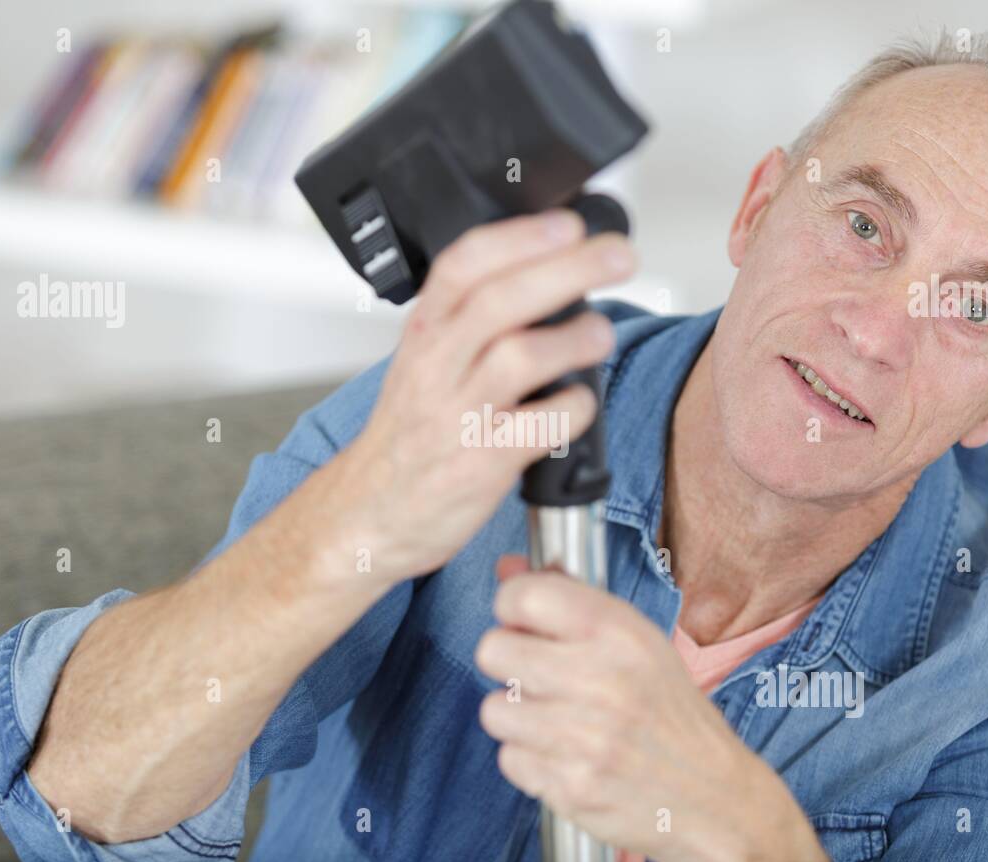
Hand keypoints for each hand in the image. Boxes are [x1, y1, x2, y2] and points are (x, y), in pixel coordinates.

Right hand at [337, 211, 635, 585]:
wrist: (368, 513)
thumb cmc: (411, 435)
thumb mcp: (423, 362)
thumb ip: (470, 322)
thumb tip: (550, 273)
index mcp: (424, 333)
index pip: (462, 265)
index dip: (519, 236)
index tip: (568, 222)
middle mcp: (436, 367)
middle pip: (501, 300)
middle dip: (568, 269)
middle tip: (619, 256)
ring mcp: (457, 416)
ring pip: (519, 357)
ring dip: (575, 339)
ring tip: (600, 334)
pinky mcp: (481, 464)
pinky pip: (540, 428)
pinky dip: (573, 409)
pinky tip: (580, 404)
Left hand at [474, 556, 831, 861]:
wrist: (712, 795)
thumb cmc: (669, 709)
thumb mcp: (636, 639)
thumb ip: (570, 598)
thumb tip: (508, 568)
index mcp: (620, 632)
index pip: (524, 596)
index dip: (511, 605)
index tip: (522, 620)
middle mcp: (602, 680)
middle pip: (493, 650)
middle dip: (508, 661)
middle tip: (537, 673)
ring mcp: (585, 738)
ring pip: (494, 709)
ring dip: (517, 715)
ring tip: (555, 718)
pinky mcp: (571, 786)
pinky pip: (510, 759)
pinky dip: (530, 759)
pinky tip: (564, 754)